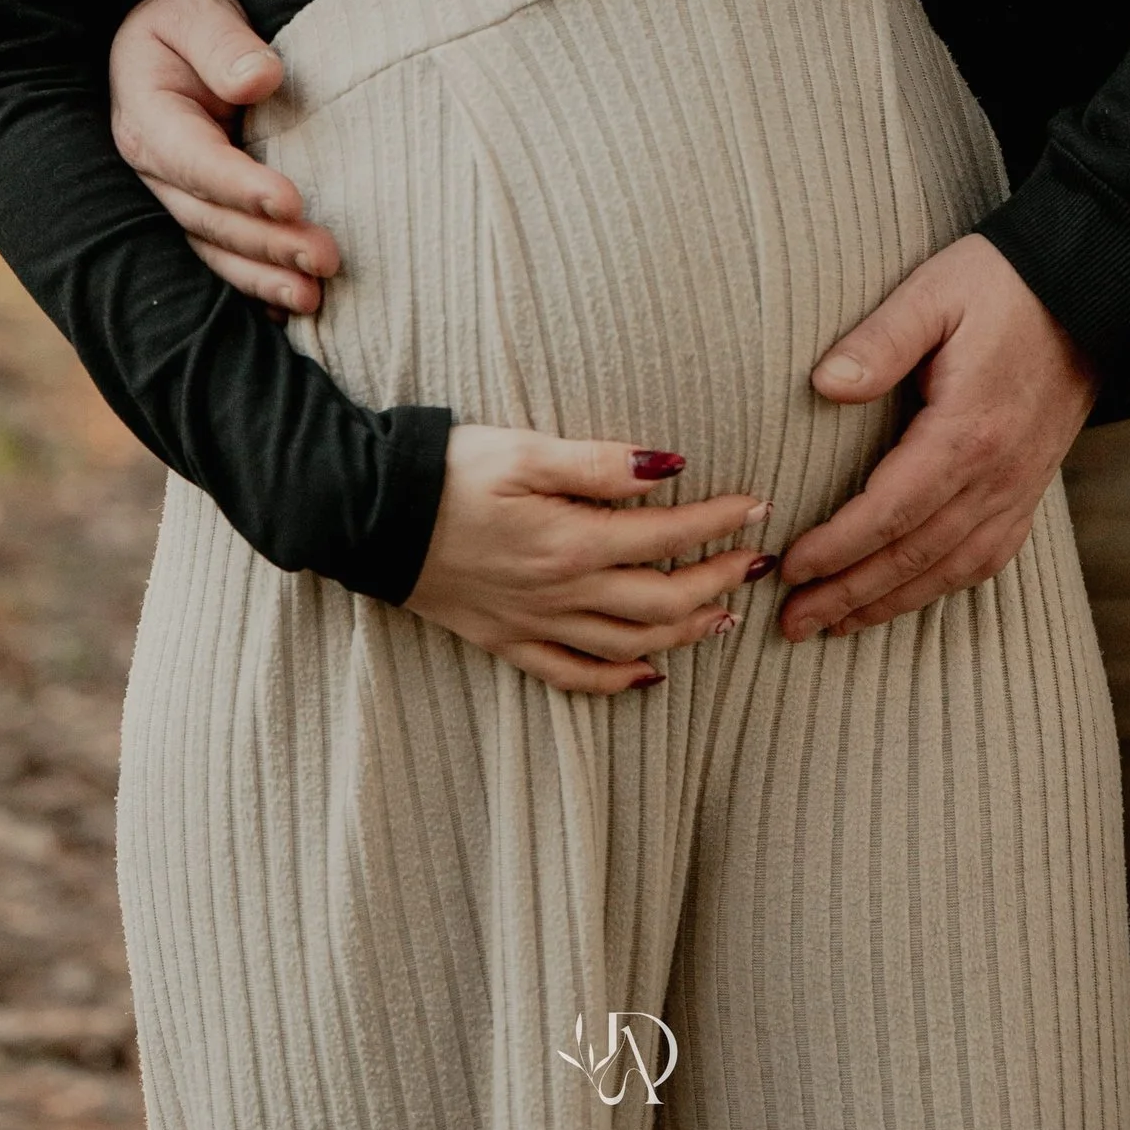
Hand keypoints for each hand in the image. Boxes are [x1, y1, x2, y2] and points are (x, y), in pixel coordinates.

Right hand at [108, 0, 342, 314]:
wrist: (166, 42)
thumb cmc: (185, 24)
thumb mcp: (197, 13)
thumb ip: (224, 44)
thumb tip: (261, 79)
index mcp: (150, 121)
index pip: (196, 161)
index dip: (242, 186)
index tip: (292, 200)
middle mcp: (156, 171)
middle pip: (211, 218)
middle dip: (268, 244)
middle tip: (325, 257)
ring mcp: (174, 199)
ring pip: (216, 248)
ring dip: (264, 277)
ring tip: (313, 297)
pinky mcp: (200, 212)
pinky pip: (224, 258)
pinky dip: (255, 288)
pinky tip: (290, 309)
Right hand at [405, 429, 773, 692]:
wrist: (371, 517)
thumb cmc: (449, 472)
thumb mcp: (524, 449)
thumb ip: (600, 463)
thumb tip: (671, 466)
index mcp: (571, 542)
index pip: (666, 536)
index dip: (718, 523)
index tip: (758, 507)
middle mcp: (562, 594)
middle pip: (661, 602)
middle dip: (717, 581)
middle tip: (757, 562)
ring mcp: (535, 625)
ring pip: (630, 645)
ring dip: (685, 632)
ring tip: (723, 614)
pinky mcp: (508, 641)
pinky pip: (574, 676)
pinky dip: (619, 681)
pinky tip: (649, 674)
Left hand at [772, 235, 1096, 641]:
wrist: (1090, 292)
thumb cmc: (1002, 286)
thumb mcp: (933, 293)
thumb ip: (879, 340)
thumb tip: (824, 385)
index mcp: (966, 433)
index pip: (889, 513)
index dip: (836, 547)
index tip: (790, 567)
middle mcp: (997, 477)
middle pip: (913, 557)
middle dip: (849, 595)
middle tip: (793, 623)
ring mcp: (1019, 489)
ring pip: (949, 570)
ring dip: (890, 604)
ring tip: (837, 624)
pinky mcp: (1031, 488)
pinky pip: (986, 559)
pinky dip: (942, 587)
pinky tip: (910, 596)